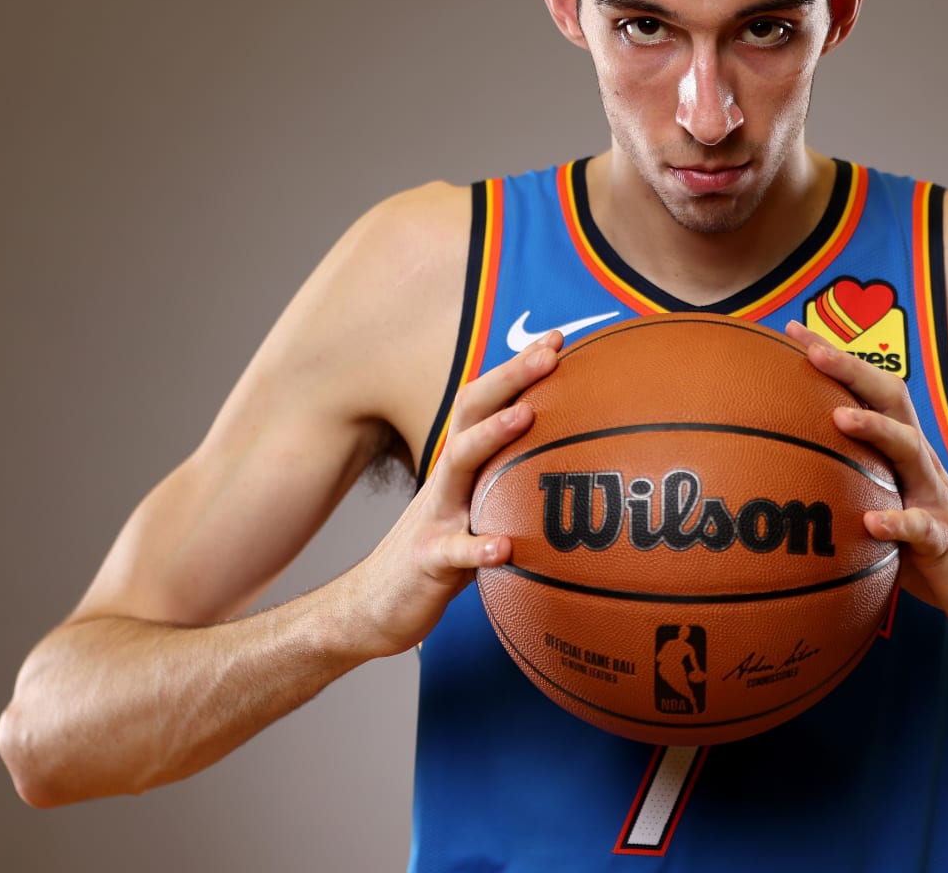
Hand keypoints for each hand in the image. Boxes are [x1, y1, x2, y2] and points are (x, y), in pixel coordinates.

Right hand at [344, 332, 563, 658]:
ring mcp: (435, 518)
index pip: (489, 404)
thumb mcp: (475, 511)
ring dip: (492, 437)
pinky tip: (503, 548)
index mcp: (462, 466)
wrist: (375, 607)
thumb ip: (510, 485)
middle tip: (549, 354)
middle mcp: (447, 481)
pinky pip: (453, 552)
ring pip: (459, 466)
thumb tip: (573, 468)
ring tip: (527, 416)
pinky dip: (477, 548)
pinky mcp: (427, 562)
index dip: (518, 370)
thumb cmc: (440, 553)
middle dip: (510, 379)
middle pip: (473, 415)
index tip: (558, 340)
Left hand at [784, 320, 947, 646]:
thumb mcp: (879, 507)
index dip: (835, 359)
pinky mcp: (946, 541)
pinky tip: (873, 522)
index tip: (792, 331)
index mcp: (900, 452)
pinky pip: (922, 527)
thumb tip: (774, 476)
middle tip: (814, 352)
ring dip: (875, 430)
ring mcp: (936, 498)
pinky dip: (899, 522)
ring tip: (839, 418)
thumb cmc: (923, 547)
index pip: (866, 391)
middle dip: (852, 371)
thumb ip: (842, 487)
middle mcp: (920, 464)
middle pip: (891, 402)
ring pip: (909, 451)